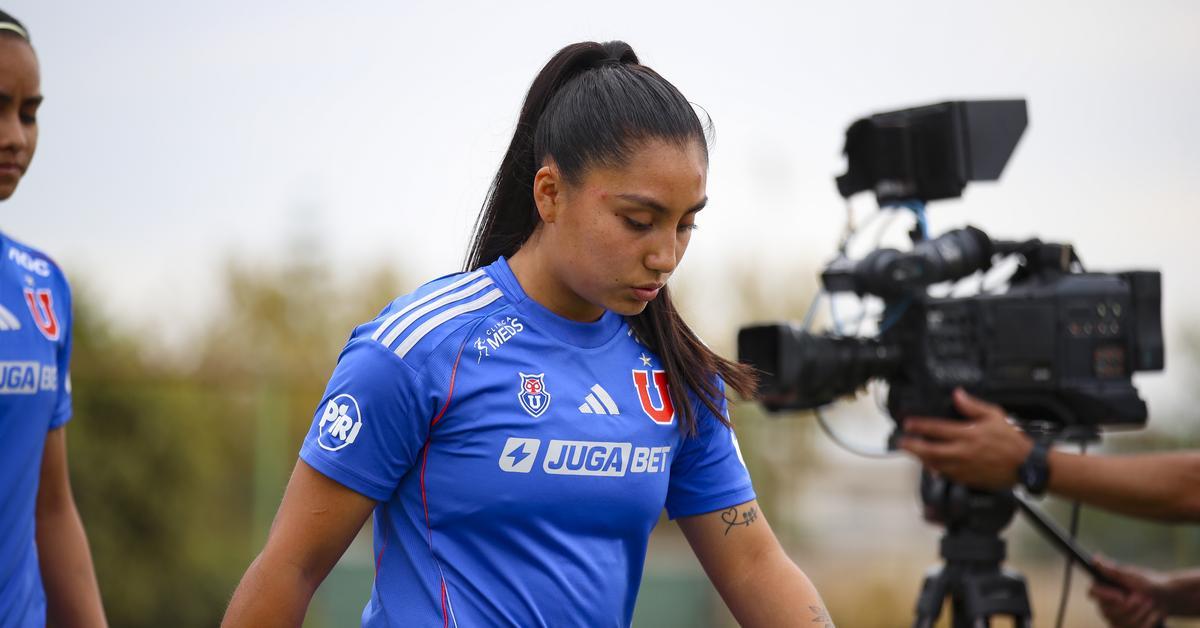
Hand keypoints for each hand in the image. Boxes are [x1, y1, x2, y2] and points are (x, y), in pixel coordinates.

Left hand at [898, 388, 1032, 489]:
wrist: (1025, 465)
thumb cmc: (1011, 440)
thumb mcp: (994, 416)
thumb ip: (972, 406)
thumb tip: (957, 394)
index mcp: (968, 434)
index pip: (937, 429)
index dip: (920, 426)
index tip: (908, 423)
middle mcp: (963, 452)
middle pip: (930, 450)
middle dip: (912, 446)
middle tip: (901, 442)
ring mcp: (964, 468)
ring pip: (935, 464)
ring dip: (921, 458)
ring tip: (912, 452)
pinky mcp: (968, 479)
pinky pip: (946, 475)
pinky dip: (935, 470)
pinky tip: (930, 466)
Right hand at [1089, 557, 1167, 626]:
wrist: (1168, 598)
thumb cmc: (1149, 582)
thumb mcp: (1131, 575)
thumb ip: (1112, 570)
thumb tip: (1095, 558)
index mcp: (1105, 587)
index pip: (1093, 592)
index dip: (1106, 596)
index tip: (1121, 596)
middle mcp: (1106, 603)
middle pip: (1109, 612)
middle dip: (1131, 607)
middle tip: (1143, 597)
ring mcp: (1116, 618)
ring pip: (1122, 623)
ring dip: (1141, 614)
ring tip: (1150, 605)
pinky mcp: (1126, 627)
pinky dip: (1146, 624)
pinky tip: (1152, 616)